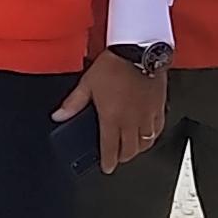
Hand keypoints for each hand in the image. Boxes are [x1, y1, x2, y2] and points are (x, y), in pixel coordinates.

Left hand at [53, 50, 164, 173]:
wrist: (139, 50)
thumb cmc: (115, 65)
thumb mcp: (88, 83)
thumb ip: (73, 103)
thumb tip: (58, 116)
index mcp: (112, 118)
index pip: (110, 149)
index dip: (108, 162)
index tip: (107, 168)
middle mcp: (131, 120)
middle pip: (129, 150)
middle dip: (122, 158)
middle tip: (117, 158)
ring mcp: (147, 115)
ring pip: (145, 142)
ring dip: (137, 149)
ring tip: (131, 149)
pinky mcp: (159, 107)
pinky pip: (158, 129)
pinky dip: (152, 136)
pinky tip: (148, 135)